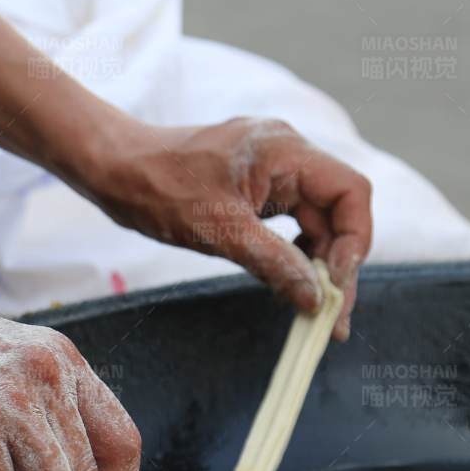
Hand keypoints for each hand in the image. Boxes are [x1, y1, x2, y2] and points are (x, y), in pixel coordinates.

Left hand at [72, 117, 372, 340]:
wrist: (114, 169)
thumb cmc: (158, 188)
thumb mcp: (219, 230)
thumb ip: (274, 262)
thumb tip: (316, 299)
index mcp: (286, 150)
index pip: (351, 192)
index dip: (355, 241)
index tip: (337, 286)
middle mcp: (287, 153)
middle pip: (337, 211)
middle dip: (337, 265)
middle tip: (331, 320)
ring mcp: (272, 168)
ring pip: (315, 221)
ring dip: (316, 264)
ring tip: (312, 309)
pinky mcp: (255, 186)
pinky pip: (289, 221)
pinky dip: (292, 254)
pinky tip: (288, 283)